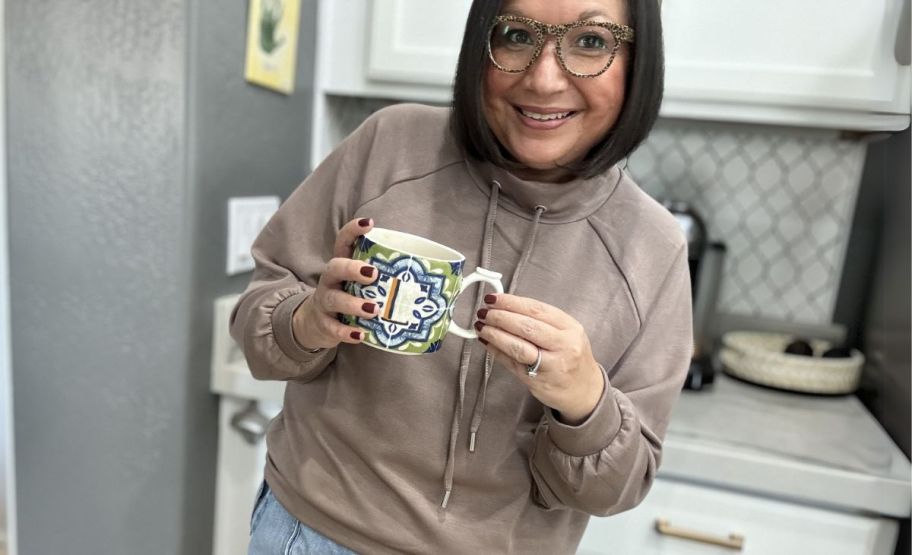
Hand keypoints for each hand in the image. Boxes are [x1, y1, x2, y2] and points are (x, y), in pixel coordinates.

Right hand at [292, 217, 379, 349]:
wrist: (316, 324)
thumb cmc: (349, 298)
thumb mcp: (360, 284)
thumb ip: (383, 279)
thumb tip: (430, 280)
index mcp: (342, 265)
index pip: (343, 241)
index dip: (353, 230)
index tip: (369, 223)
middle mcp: (330, 280)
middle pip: (334, 267)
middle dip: (352, 268)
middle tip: (373, 274)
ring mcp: (324, 301)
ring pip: (334, 298)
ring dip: (353, 304)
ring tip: (373, 309)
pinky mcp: (323, 323)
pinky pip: (333, 328)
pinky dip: (346, 332)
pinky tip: (360, 335)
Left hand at [474, 294, 604, 424]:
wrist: (584, 390)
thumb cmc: (570, 355)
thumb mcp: (566, 332)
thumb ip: (540, 320)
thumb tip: (504, 306)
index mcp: (570, 327)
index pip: (537, 309)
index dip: (511, 302)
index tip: (493, 298)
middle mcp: (563, 345)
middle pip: (527, 327)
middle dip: (501, 317)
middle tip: (484, 312)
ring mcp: (550, 366)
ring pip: (518, 347)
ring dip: (495, 335)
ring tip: (481, 327)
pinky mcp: (537, 382)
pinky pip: (512, 364)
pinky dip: (496, 352)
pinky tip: (486, 343)